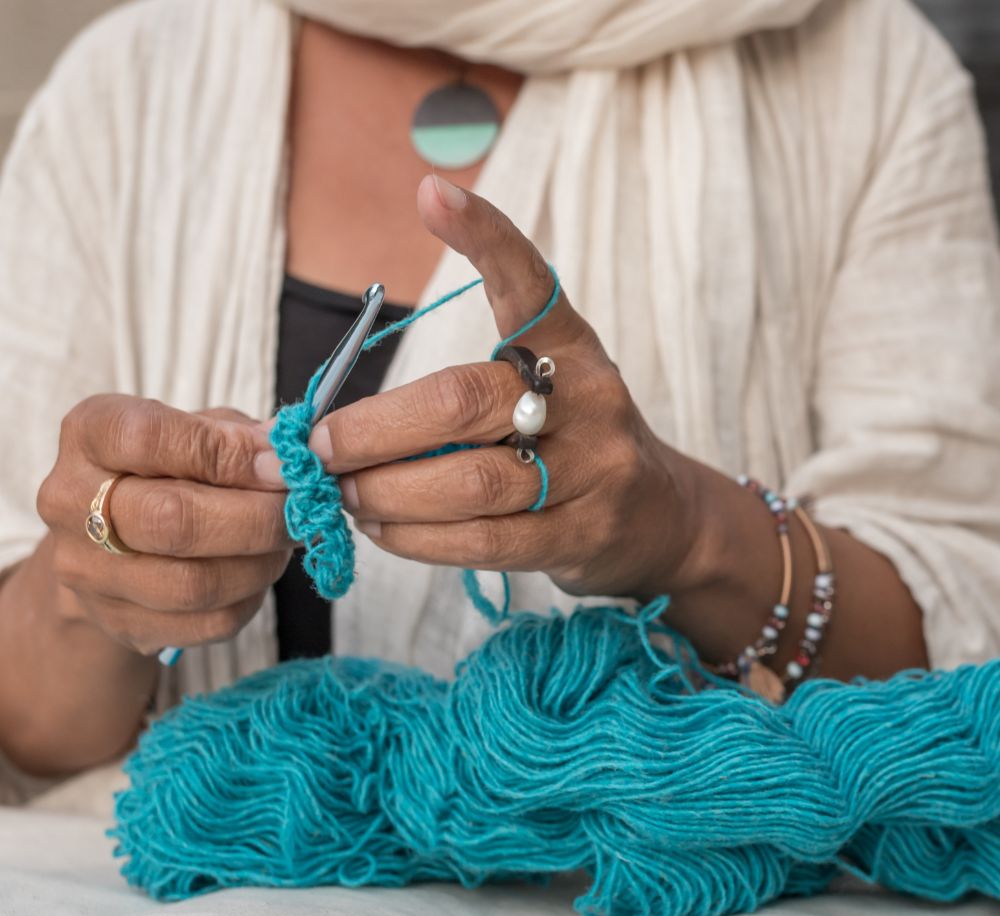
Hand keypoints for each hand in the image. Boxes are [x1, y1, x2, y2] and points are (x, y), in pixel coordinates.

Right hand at [36, 399, 291, 654]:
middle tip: (304, 510)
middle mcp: (70, 502)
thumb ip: (243, 436)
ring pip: (194, 584)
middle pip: (173, 521)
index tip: (286, 464)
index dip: (229, 453)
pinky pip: (208, 623)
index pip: (150, 439)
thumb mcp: (202, 428)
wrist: (118, 540)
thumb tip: (299, 454)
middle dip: (258, 518)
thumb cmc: (175, 468)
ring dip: (262, 564)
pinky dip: (253, 599)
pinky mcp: (120, 623)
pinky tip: (260, 573)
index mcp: (91, 434)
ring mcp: (87, 571)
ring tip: (287, 542)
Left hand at [291, 177, 699, 598]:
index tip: (431, 193)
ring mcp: (593, 469)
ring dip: (386, 492)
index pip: (529, 283)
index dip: (485, 236)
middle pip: (463, 401)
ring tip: (344, 495)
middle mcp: (587, 398)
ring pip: (469, 482)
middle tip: (320, 448)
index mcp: (570, 346)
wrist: (657, 517)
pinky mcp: (583, 533)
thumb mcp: (538, 393)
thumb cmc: (571, 445)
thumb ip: (462, 394)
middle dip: (373, 429)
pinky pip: (483, 540)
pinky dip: (416, 539)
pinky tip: (381, 530)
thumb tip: (344, 419)